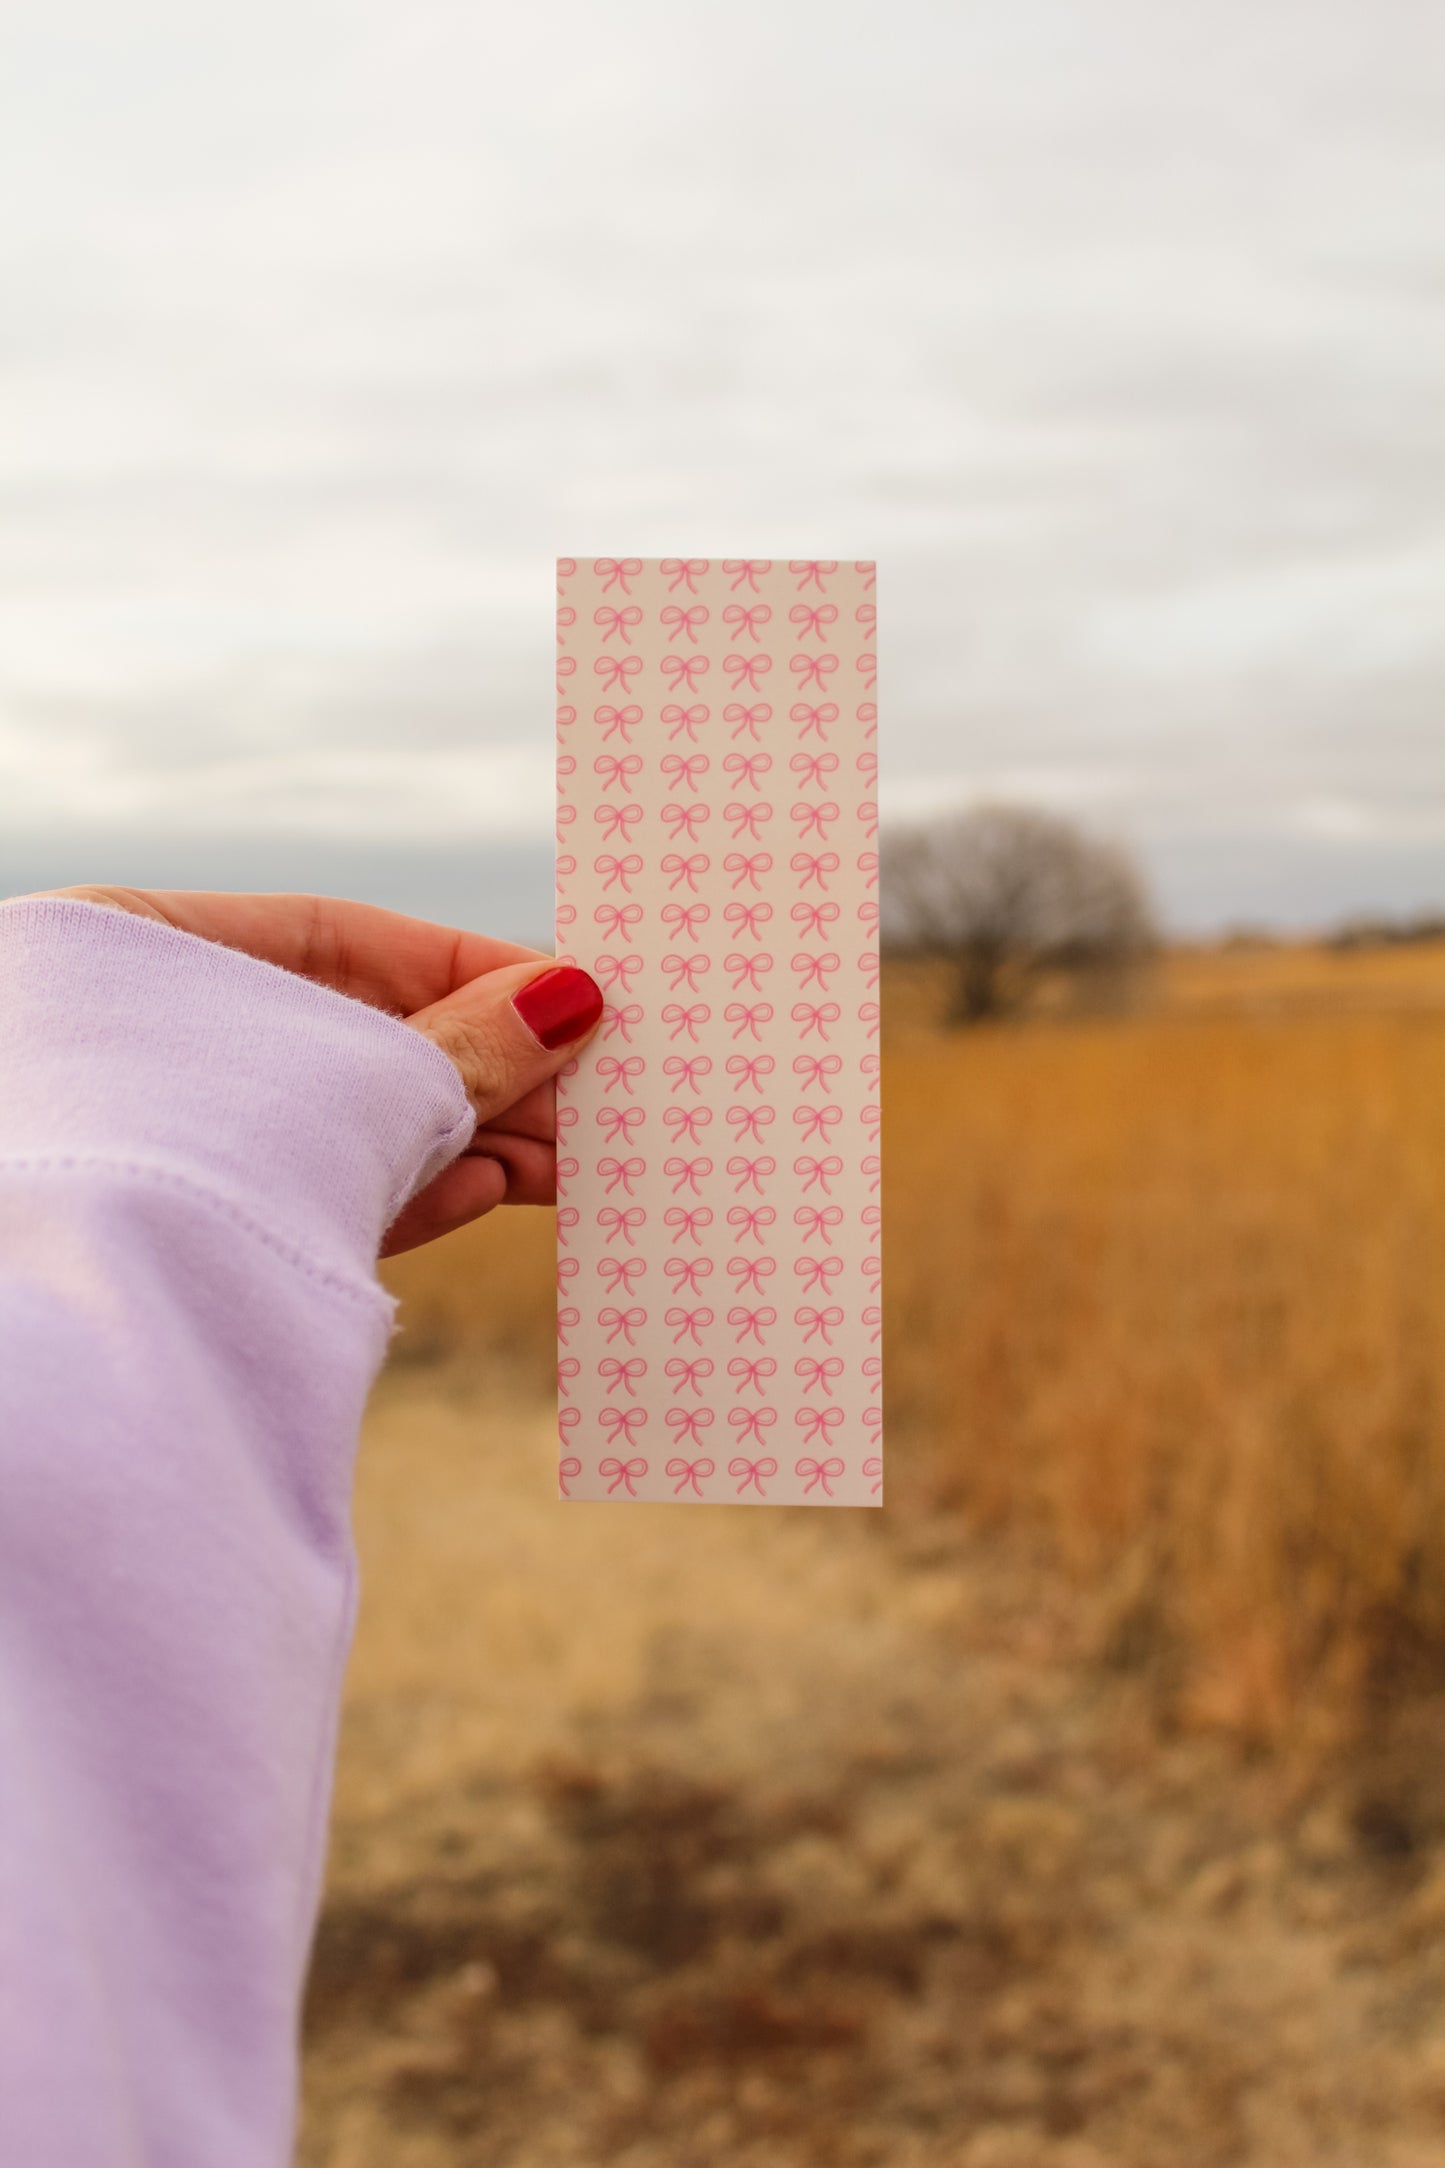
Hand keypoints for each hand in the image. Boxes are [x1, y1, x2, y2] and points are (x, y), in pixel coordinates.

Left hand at [32, 886, 602, 1256]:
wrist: (74, 1351)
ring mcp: (172, 1142)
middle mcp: (152, 1041)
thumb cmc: (203, 1157)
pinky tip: (498, 1189)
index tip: (579, 995)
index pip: (342, 939)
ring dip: (470, 1138)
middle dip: (489, 1069)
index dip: (474, 967)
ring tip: (575, 1156)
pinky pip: (321, 1196)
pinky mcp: (201, 1237)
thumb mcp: (354, 1084)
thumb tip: (575, 999)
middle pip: (359, 1039)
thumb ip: (469, 1046)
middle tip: (601, 1092)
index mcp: (144, 954)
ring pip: (350, 1126)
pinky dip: (411, 1192)